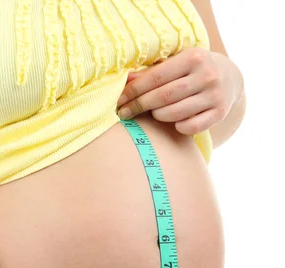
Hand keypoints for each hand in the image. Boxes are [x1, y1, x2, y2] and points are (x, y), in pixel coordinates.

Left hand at [116, 48, 243, 135]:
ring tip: (153, 114)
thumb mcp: (177, 63)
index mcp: (193, 57)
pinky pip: (192, 127)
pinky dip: (179, 127)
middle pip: (164, 96)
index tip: (119, 100)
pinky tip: (175, 122)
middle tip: (125, 113)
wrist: (230, 78)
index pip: (156, 77)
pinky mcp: (220, 113)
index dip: (134, 90)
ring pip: (176, 113)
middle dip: (140, 106)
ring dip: (158, 116)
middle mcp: (206, 75)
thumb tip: (125, 80)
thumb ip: (152, 72)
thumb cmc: (194, 70)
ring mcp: (215, 95)